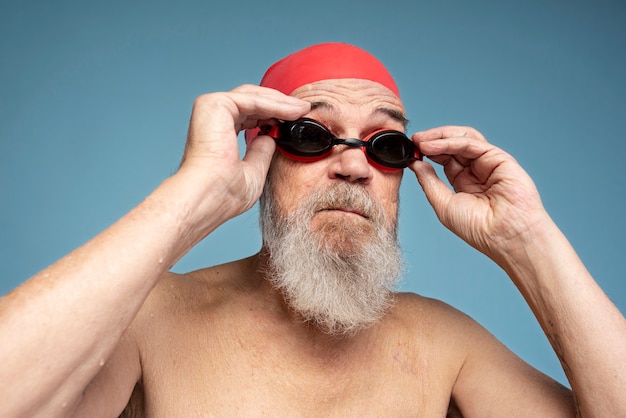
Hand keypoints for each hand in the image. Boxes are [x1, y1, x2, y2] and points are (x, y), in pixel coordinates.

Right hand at [178, 85, 309, 219]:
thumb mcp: (252, 172)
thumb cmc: (221, 193)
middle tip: (304, 110)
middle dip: (280, 104)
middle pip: (252, 101)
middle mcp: (211, 117)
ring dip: (281, 102)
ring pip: (254, 97)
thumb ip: (260, 152)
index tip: (296, 121)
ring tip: (303, 110)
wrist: (207, 196)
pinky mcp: (214, 104)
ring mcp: (210, 108)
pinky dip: (275, 104)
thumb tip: (270, 138)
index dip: (274, 115)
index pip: (249, 115)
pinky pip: (252, 99)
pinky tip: (293, 111)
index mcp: (217, 132)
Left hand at [409, 126, 548, 260]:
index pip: (444, 158)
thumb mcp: (443, 205)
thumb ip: (429, 182)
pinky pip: (472, 143)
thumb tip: (415, 163)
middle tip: (414, 141)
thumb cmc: (479, 229)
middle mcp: (476, 170)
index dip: (427, 152)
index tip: (410, 151)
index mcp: (464, 182)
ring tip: (421, 141)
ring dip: (440, 137)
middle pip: (452, 145)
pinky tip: (433, 146)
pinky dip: (451, 142)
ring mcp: (488, 163)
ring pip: (463, 138)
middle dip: (431, 140)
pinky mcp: (499, 158)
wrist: (504, 237)